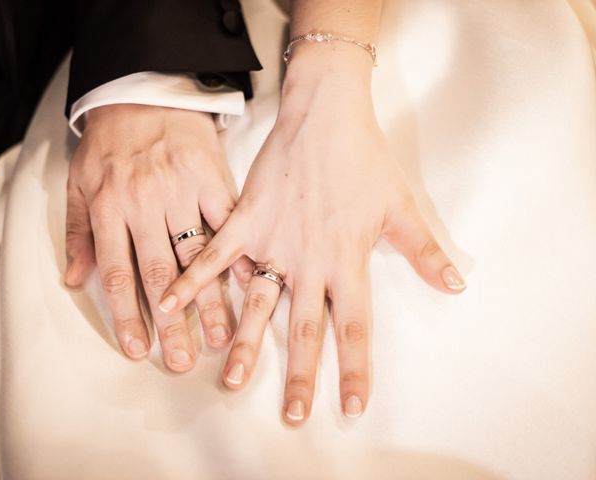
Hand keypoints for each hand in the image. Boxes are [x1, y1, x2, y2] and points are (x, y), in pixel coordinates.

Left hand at [64, 104, 251, 370]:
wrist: (145, 93)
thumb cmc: (110, 142)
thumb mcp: (79, 182)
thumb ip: (76, 232)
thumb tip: (73, 280)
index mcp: (111, 208)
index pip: (118, 274)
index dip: (127, 317)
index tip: (139, 350)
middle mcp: (145, 205)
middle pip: (159, 275)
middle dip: (172, 323)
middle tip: (182, 361)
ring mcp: (181, 192)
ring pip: (196, 255)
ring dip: (210, 300)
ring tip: (223, 337)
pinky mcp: (210, 179)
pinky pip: (226, 221)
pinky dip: (238, 252)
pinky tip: (250, 282)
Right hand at [159, 49, 465, 422]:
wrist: (325, 115)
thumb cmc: (364, 159)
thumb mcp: (400, 206)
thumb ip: (423, 251)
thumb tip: (455, 285)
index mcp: (347, 261)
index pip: (354, 329)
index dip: (354, 370)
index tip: (350, 407)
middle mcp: (309, 261)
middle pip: (304, 329)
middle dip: (299, 376)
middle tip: (292, 417)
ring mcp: (273, 242)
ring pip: (257, 305)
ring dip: (244, 345)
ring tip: (232, 383)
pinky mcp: (246, 220)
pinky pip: (216, 256)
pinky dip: (193, 280)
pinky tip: (170, 305)